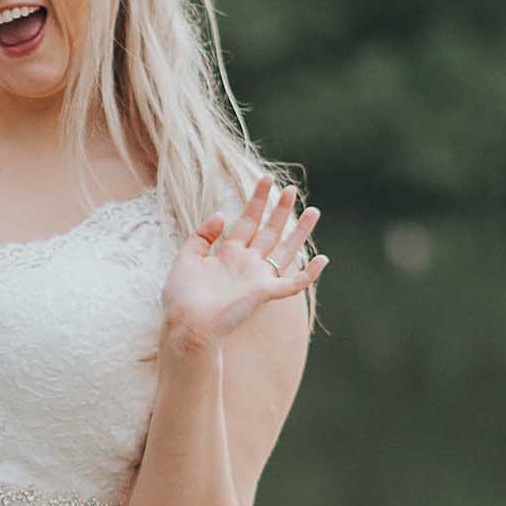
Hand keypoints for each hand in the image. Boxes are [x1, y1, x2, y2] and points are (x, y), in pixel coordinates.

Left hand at [159, 177, 326, 353]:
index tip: (267, 179)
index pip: (248, 221)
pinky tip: (323, 260)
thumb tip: (221, 215)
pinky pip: (292, 284)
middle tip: (292, 189)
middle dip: (281, 210)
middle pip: (270, 232)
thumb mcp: (185, 259)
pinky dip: (309, 274)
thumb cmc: (182, 298)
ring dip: (300, 232)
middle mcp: (246, 264)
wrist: (186, 326)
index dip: (258, 200)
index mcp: (227, 255)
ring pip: (285, 251)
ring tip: (314, 211)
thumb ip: (201, 235)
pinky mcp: (264, 293)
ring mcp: (257, 278)